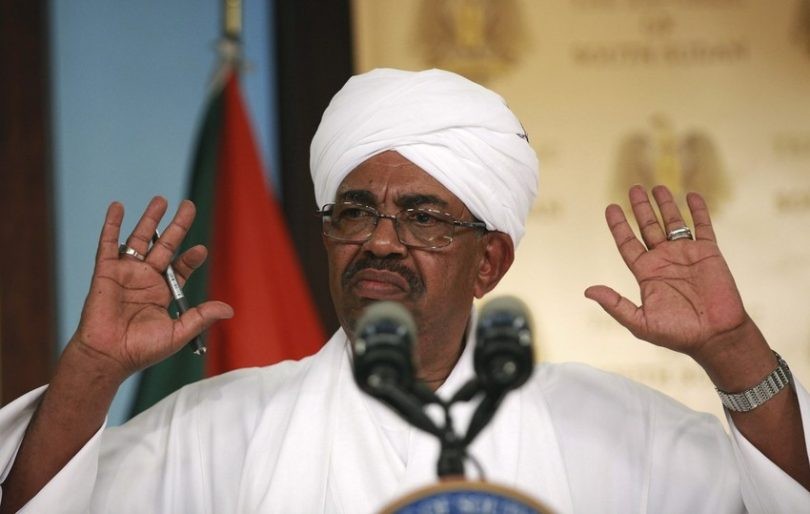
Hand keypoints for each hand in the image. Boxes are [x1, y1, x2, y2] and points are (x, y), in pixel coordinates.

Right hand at [68, 197, 232, 382]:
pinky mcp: (105, 272)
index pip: (180, 267)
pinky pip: (108, 244)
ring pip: (140, 239)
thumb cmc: (141, 349)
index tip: (200, 250)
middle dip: (177, 226)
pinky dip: (112, 224)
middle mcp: (146, 279)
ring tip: (161, 200)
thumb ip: (201, 317)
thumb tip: (229, 309)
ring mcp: (126, 273)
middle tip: (189, 205)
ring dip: (149, 219)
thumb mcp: (178, 332)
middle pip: (165, 245)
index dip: (190, 257)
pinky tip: (118, 206)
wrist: (109, 355)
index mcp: (163, 292)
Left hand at [584, 185, 748, 363]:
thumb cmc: (678, 334)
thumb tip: (588, 291)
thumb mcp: (640, 322)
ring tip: (657, 187)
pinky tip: (691, 195)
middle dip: (641, 208)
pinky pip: (702, 227)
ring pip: (673, 223)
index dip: (619, 225)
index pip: (627, 243)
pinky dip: (698, 211)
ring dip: (665, 204)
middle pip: (648, 227)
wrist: (716, 337)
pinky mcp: (709, 253)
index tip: (610, 207)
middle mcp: (664, 260)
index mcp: (646, 273)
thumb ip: (615, 305)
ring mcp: (686, 255)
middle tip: (633, 189)